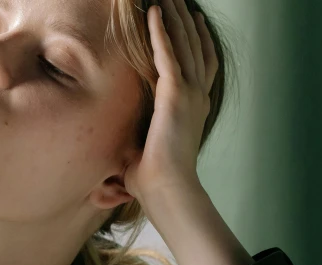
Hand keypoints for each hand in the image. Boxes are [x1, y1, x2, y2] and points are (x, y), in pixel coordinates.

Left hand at [124, 0, 217, 201]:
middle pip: (194, 47)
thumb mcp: (146, 152)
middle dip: (185, 20)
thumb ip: (138, 141)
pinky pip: (167, 54)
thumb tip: (120, 152)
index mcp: (193, 109)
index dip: (198, 40)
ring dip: (174, 17)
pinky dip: (161, 31)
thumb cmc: (154, 181)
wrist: (167, 189)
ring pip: (183, 44)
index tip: (193, 21)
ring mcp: (188, 94)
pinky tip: (154, 11)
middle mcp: (196, 97)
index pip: (200, 65)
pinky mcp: (175, 95)